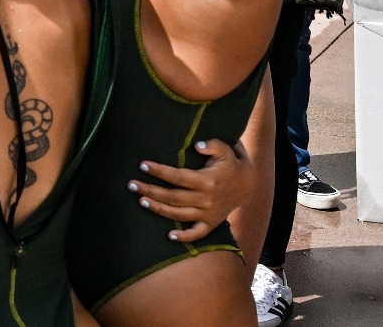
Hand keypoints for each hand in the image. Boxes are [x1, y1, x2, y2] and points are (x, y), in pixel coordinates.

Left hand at [129, 139, 256, 241]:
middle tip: (132, 185)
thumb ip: (213, 145)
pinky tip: (169, 236)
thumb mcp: (227, 149)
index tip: (143, 165)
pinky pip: (197, 233)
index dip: (160, 171)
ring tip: (141, 201)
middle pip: (173, 197)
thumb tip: (197, 144)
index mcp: (207, 181)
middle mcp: (206, 199)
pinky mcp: (211, 223)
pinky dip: (184, 237)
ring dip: (159, 209)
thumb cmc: (232, 163)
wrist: (250, 184)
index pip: (178, 177)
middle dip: (151, 191)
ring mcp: (208, 213)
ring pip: (179, 215)